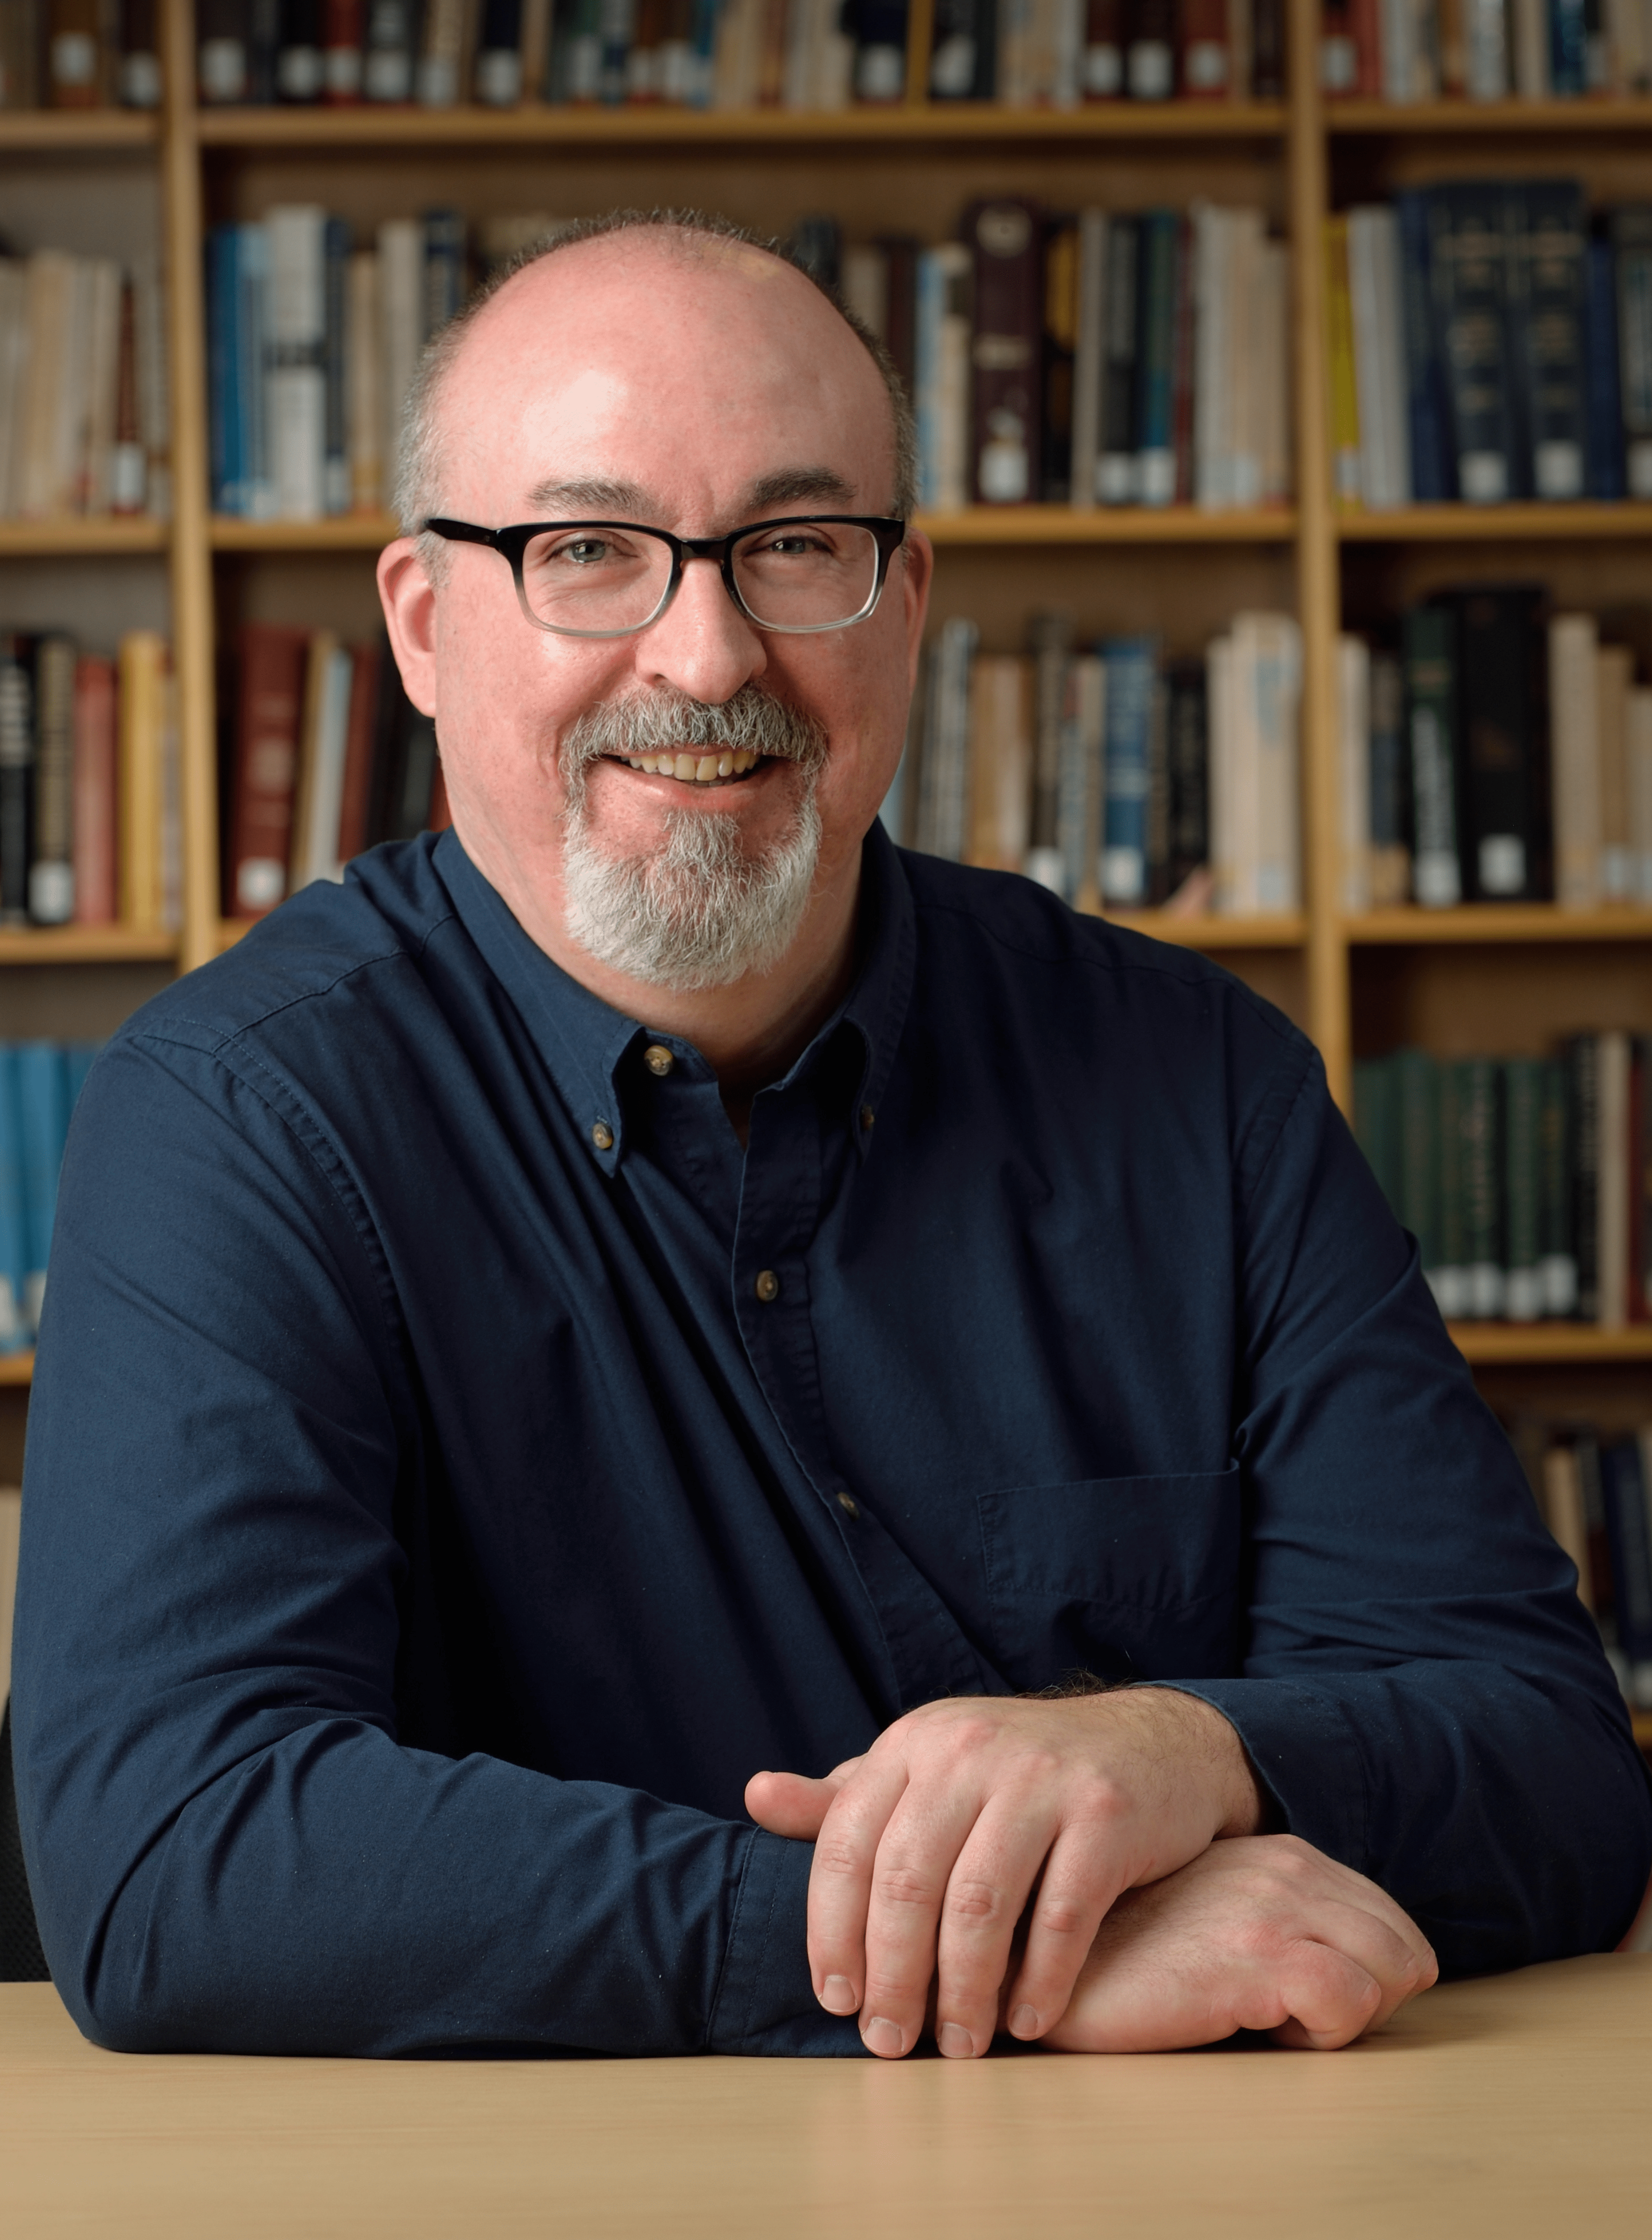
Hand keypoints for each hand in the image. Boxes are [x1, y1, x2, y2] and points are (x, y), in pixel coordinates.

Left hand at [744, 1686, 1262, 2060]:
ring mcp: (1042, 1777)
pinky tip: (1026, 2023)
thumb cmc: (1019, 1775)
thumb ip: (845, 1797)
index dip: (832, 1931)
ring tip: (959, 2045)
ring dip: (963, 1992)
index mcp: (914, 1742)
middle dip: (892, 1976)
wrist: (1153, 1744)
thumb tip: (755, 1797)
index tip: (837, 2002)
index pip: (847, 1844)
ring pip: (980, 1905)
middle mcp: (970, 1749)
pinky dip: (1039, 1981)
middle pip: (908, 1881)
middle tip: (890, 2042)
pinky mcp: (1107, 1812)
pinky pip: (1062, 1916)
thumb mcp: (929, 1769)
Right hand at [1039, 1834, 1438, 2052]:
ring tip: (1272, 2020)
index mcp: (1281, 1854)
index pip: (1393, 1924)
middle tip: (1292, 2017)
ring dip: (1347, 2016)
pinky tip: (1257, 2029)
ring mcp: (1273, 1907)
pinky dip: (1324, 2034)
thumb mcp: (1220, 1913)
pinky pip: (1352, 2001)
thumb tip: (1352, 1972)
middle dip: (1367, 2000)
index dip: (1362, 1978)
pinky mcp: (1256, 1956)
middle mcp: (1285, 1868)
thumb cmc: (1132, 1954)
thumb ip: (1279, 1915)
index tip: (1299, 1999)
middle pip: (1405, 1951)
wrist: (1054, 1957)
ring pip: (1394, 1972)